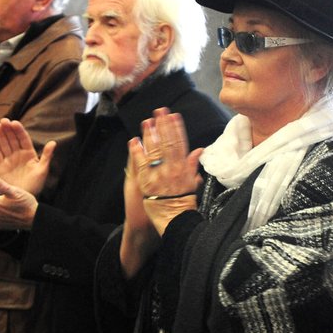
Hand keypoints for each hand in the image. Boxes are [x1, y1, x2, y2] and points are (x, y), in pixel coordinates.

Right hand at [0, 118, 53, 196]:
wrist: (24, 197)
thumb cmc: (36, 184)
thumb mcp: (43, 170)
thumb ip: (47, 156)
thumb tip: (54, 142)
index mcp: (29, 154)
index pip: (23, 139)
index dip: (19, 130)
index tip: (14, 123)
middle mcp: (19, 154)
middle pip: (12, 139)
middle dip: (8, 129)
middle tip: (3, 120)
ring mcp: (10, 159)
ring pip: (4, 144)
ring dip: (1, 135)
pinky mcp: (1, 165)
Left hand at [131, 108, 202, 235]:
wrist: (175, 221)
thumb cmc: (184, 204)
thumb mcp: (193, 184)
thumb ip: (193, 166)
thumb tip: (198, 151)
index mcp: (184, 169)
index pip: (181, 144)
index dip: (177, 129)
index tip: (174, 116)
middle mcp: (172, 169)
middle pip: (167, 143)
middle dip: (163, 126)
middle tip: (159, 111)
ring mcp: (158, 175)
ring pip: (154, 151)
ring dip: (150, 135)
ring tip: (146, 121)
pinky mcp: (146, 183)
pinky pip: (140, 164)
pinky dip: (137, 152)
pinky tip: (134, 141)